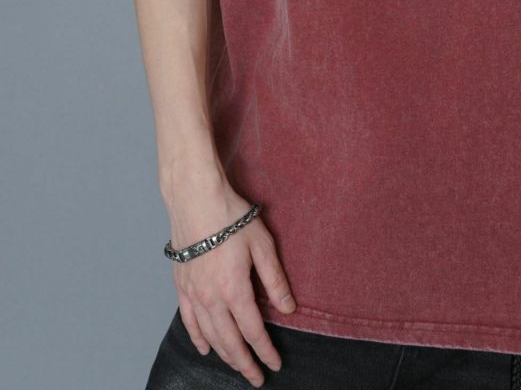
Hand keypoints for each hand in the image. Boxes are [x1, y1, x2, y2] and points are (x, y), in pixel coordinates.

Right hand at [166, 182, 295, 387]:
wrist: (195, 199)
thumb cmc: (231, 217)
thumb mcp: (262, 245)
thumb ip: (274, 280)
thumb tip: (288, 308)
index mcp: (234, 289)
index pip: (253, 331)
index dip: (265, 351)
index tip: (276, 364)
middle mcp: (211, 298)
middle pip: (230, 341)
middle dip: (245, 363)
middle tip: (258, 377)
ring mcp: (193, 294)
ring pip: (210, 336)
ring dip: (225, 355)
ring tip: (238, 366)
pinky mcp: (181, 285)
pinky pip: (189, 320)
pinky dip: (198, 338)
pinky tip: (206, 347)